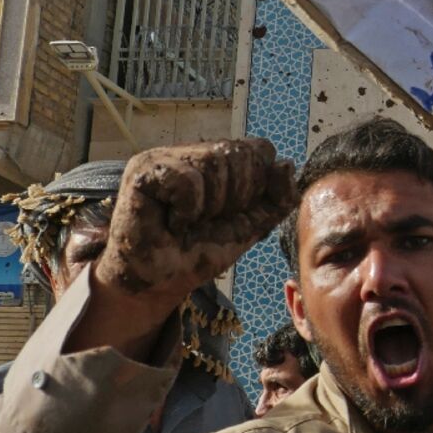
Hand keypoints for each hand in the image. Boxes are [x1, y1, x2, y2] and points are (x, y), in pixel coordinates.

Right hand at [93, 139, 295, 315]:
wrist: (159, 282)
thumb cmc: (199, 251)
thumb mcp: (252, 226)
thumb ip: (278, 199)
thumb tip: (287, 164)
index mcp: (219, 161)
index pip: (261, 149)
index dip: (259, 184)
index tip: (237, 212)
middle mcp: (193, 152)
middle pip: (241, 153)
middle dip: (236, 198)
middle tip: (208, 221)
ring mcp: (166, 156)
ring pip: (215, 163)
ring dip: (211, 206)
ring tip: (188, 222)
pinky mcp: (144, 170)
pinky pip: (188, 180)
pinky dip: (188, 210)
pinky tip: (172, 222)